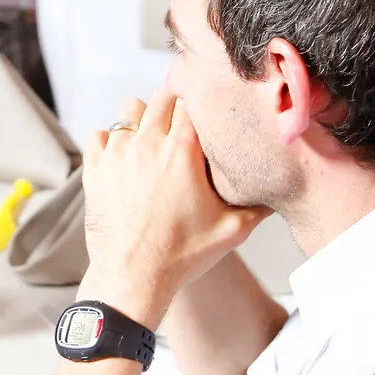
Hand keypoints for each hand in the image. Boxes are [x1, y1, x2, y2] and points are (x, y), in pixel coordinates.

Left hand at [81, 89, 268, 329]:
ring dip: (142, 117)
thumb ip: (259, 206)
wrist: (133, 277)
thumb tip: (279, 192)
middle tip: (181, 124)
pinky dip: (109, 140)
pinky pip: (98, 135)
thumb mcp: (232, 231)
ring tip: (151, 138)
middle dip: (174, 105)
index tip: (205, 114)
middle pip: (162, 97)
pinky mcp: (94, 168)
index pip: (193, 100)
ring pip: (129, 109)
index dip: (201, 104)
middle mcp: (148, 143)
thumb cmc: (181, 255)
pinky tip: (122, 157)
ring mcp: (117, 154)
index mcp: (183, 151)